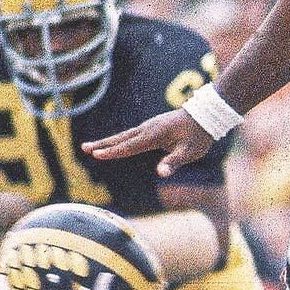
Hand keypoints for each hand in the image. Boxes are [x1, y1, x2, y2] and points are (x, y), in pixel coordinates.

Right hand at [83, 109, 214, 177]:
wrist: (206, 115)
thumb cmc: (199, 135)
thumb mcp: (191, 151)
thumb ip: (175, 162)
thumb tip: (160, 174)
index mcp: (156, 135)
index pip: (131, 146)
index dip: (114, 152)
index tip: (98, 155)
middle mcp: (148, 129)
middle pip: (122, 139)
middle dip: (103, 144)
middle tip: (84, 148)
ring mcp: (149, 127)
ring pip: (124, 136)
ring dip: (106, 142)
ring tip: (89, 147)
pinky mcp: (151, 128)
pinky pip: (130, 136)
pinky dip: (117, 141)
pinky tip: (110, 146)